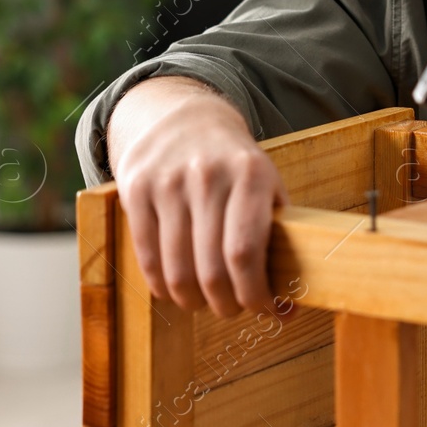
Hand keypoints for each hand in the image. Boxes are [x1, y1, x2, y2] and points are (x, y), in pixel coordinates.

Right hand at [109, 77, 289, 317]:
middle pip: (211, 269)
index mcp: (251, 175)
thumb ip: (277, 235)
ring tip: (204, 302)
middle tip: (232, 309)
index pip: (246, 252)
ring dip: (193, 301)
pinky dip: (162, 285)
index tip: (263, 309)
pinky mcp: (136, 189)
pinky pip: (147, 256)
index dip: (254, 293)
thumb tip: (290, 305)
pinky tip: (175, 290)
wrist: (183, 117)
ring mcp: (168, 182)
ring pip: (177, 270)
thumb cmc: (234, 164)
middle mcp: (209, 176)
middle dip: (225, 304)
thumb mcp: (266, 182)